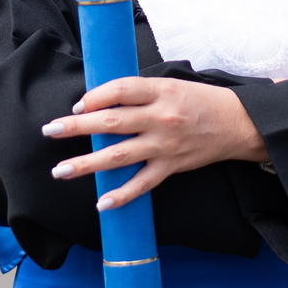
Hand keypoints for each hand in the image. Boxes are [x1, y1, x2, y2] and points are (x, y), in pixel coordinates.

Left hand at [41, 76, 268, 208]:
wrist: (237, 124)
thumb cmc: (200, 101)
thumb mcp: (170, 84)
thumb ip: (139, 92)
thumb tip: (101, 99)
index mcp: (160, 91)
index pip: (119, 90)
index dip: (94, 97)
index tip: (76, 106)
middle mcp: (160, 117)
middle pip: (111, 122)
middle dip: (76, 127)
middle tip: (50, 131)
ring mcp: (165, 145)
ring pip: (118, 155)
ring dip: (87, 164)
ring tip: (61, 169)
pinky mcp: (171, 167)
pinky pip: (142, 184)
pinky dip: (121, 195)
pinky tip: (101, 203)